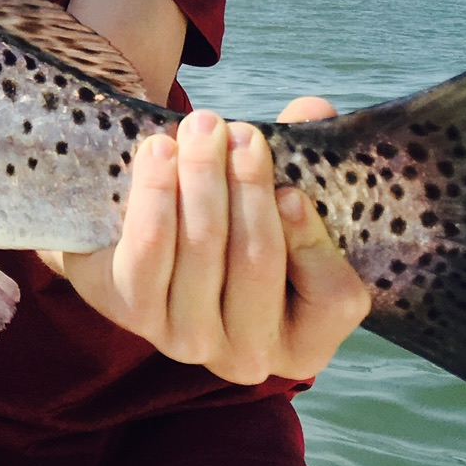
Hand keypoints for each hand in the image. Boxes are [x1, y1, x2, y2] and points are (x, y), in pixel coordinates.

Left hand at [43, 98, 369, 383]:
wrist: (134, 246)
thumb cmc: (228, 225)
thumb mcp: (272, 202)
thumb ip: (302, 161)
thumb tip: (315, 109)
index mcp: (305, 343)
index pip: (334, 299)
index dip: (314, 241)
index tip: (292, 189)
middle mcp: (248, 356)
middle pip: (258, 262)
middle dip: (250, 186)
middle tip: (241, 132)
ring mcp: (186, 340)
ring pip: (202, 248)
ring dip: (203, 176)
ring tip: (203, 126)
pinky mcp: (131, 312)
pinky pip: (149, 248)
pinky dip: (156, 193)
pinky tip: (160, 151)